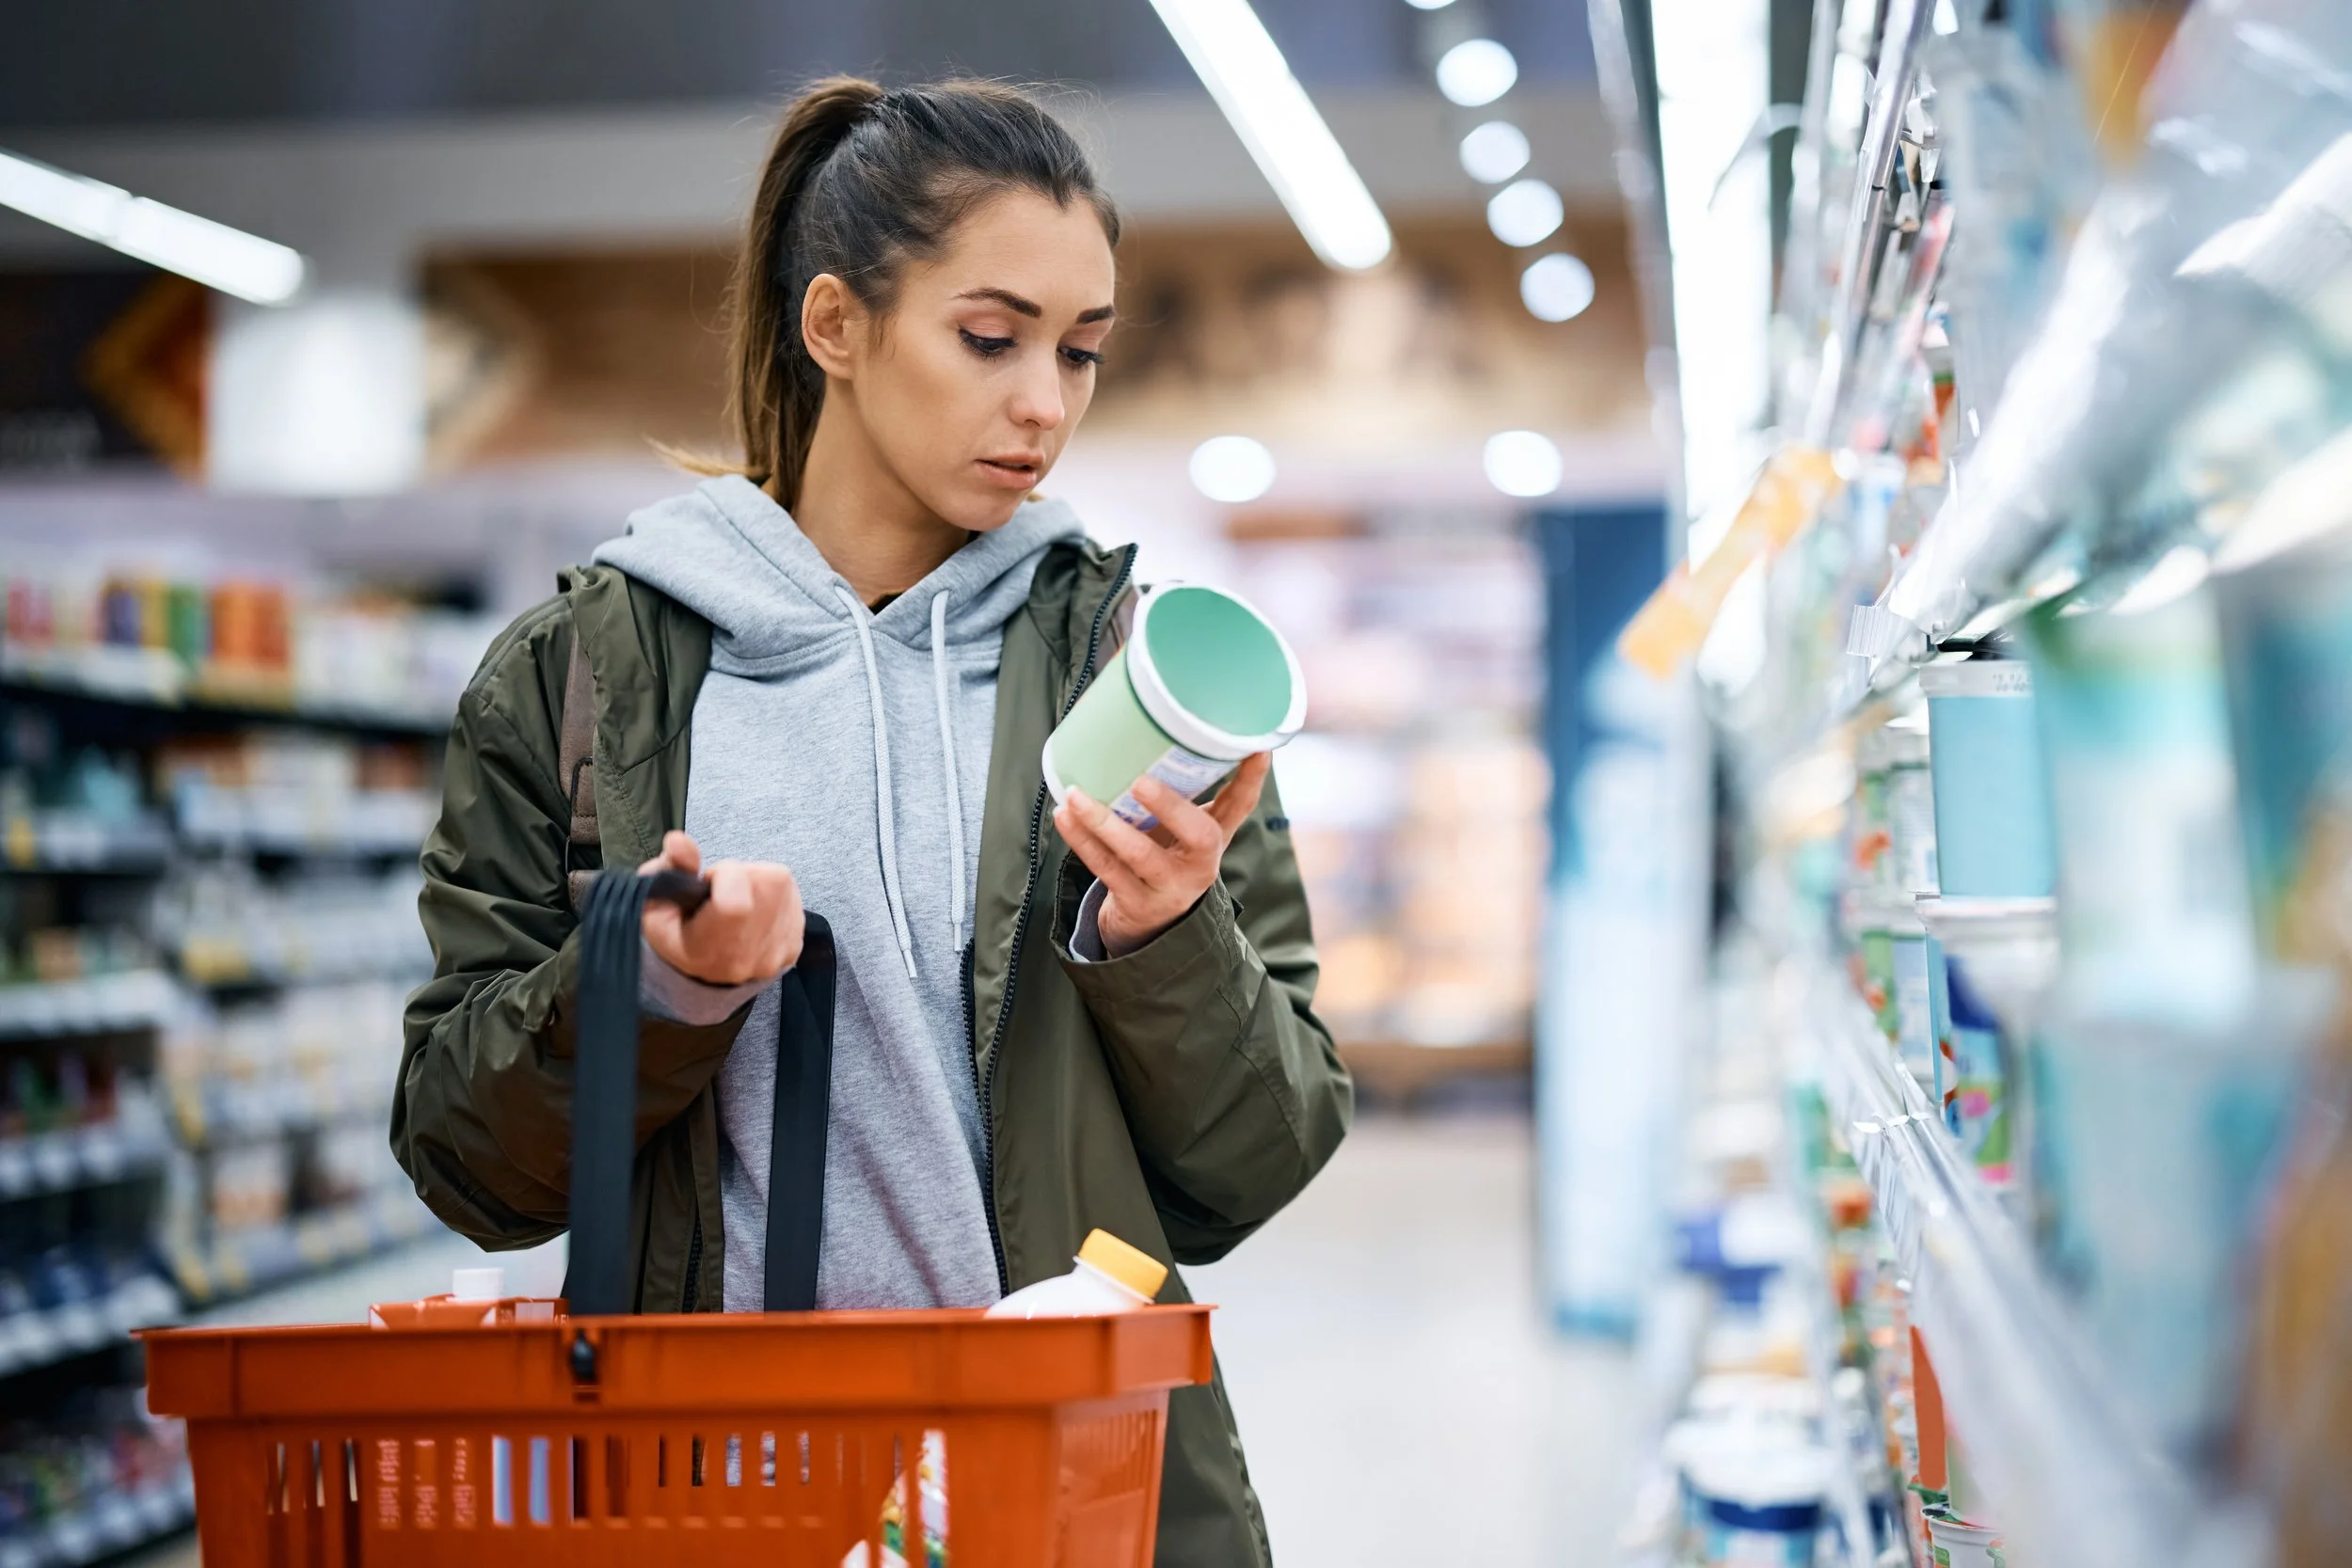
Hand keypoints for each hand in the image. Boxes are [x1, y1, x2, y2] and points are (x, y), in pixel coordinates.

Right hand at [636, 830, 803, 985]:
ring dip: (759, 880)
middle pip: (766, 882)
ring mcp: (776, 954)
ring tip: (736, 898)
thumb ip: (670, 867)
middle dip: (742, 873)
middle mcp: (746, 958)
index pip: (736, 903)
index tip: (709, 881)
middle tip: (721, 890)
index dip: (725, 875)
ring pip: (782, 883)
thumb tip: (678, 840)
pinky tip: (752, 909)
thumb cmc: (676, 933)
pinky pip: (792, 897)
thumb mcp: (657, 903)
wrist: (703, 973)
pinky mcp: (794, 946)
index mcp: (707, 950)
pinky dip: (773, 894)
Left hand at [1052, 753, 1269, 957]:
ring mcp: (1170, 887)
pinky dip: (1082, 840)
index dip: (1252, 778)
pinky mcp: (1137, 903)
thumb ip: (1177, 794)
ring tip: (1077, 797)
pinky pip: (1107, 869)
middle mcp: (1200, 864)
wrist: (1149, 927)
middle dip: (1172, 807)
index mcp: (1213, 838)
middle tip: (1141, 782)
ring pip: (1139, 855)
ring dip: (1105, 823)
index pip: (1241, 806)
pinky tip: (1066, 816)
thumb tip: (1146, 729)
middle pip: (1199, 837)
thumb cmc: (1163, 859)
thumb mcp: (1180, 832)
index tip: (1258, 748)